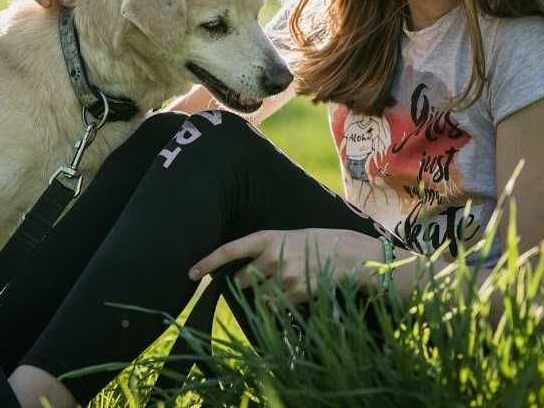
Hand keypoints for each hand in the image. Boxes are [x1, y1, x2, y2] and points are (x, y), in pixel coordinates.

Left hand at [189, 229, 383, 302]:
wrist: (352, 254)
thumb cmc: (320, 243)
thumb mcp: (290, 237)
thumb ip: (267, 250)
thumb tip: (244, 270)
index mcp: (268, 237)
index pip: (229, 250)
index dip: (208, 262)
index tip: (190, 273)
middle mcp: (272, 256)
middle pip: (241, 279)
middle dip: (246, 283)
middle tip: (263, 278)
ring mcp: (283, 276)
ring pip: (259, 296)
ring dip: (266, 296)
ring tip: (288, 283)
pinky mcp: (295, 294)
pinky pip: (275, 306)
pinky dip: (280, 305)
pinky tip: (297, 293)